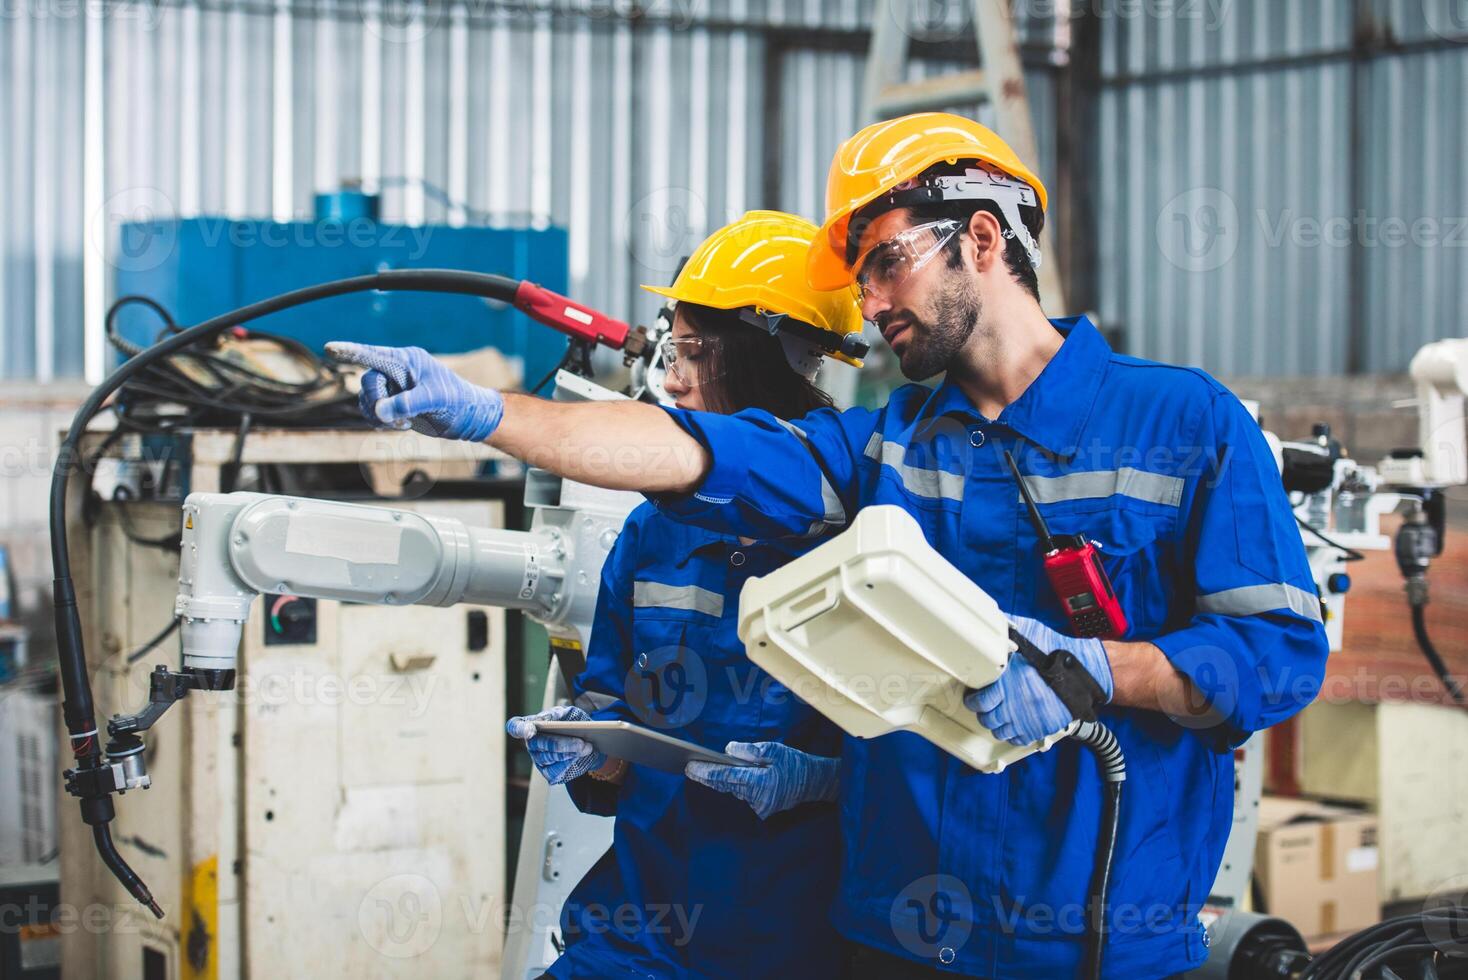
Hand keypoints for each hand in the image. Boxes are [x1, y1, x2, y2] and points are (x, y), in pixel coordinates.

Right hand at [325, 342, 504, 441]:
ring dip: (378, 414)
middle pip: (368, 382)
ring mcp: (395, 388)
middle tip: (396, 418)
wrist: (468, 418)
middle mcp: (398, 371)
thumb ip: (406, 403)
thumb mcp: (434, 399)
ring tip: (402, 423)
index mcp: (407, 360)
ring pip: (368, 399)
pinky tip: (400, 426)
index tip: (329, 348)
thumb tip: (379, 411)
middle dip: (377, 402)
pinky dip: (380, 421)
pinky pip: (374, 411)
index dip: (350, 352)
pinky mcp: (395, 404)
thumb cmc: (456, 401)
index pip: (373, 354)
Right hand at [505, 705, 606, 784]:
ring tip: (586, 748)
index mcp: (532, 724)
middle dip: (561, 743)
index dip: (520, 729)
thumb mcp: (570, 713)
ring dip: (569, 753)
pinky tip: (580, 757)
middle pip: (539, 744)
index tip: (531, 730)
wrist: (589, 741)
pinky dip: (569, 764)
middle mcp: (531, 743)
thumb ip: (560, 713)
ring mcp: (538, 759)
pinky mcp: (548, 773)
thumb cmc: (573, 723)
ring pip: (548, 758)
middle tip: (581, 742)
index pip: (515, 727)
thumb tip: (550, 718)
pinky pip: (555, 772)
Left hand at [684, 741, 838, 819]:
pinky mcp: (762, 809)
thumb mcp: (773, 750)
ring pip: (734, 790)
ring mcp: (760, 806)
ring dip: (722, 780)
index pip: (725, 776)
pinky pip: (744, 794)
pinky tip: (727, 776)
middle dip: (706, 776)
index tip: (689, 766)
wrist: (814, 783)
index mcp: (760, 782)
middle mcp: (757, 798)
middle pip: (725, 785)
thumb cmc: (794, 763)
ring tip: (702, 769)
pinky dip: (737, 785)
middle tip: (688, 768)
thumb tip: (727, 750)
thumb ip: (749, 751)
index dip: (705, 772)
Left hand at [963, 615, 1114, 745]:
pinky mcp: (1040, 728)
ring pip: (1000, 732)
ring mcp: (1026, 719)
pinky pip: (1018, 740)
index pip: (977, 701)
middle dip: (983, 711)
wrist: (1083, 670)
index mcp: (1005, 683)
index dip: (973, 699)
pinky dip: (1013, 734)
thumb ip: (1007, 627)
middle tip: (986, 704)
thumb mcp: (1028, 632)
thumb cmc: (1056, 651)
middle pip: (986, 718)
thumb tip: (993, 619)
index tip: (975, 695)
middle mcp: (1013, 705)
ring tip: (999, 713)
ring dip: (996, 723)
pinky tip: (1014, 723)